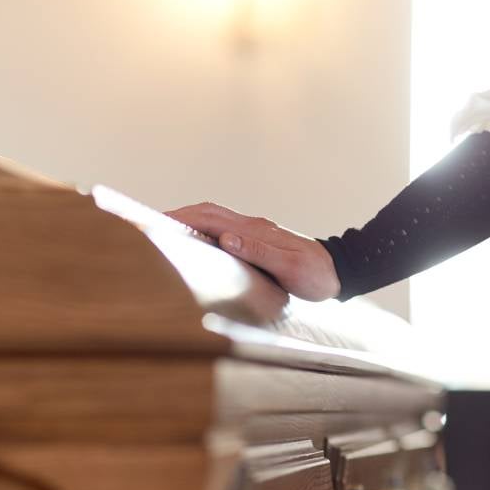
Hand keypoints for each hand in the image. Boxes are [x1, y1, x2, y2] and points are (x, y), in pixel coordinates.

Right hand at [166, 203, 340, 300]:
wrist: (341, 273)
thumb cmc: (317, 275)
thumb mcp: (290, 268)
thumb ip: (259, 252)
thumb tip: (225, 238)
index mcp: (255, 230)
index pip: (210, 217)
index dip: (181, 217)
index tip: (155, 221)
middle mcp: (253, 227)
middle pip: (207, 213)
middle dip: (178, 217)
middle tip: (148, 225)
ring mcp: (255, 233)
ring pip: (214, 220)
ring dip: (189, 222)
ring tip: (164, 233)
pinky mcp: (258, 242)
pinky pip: (224, 231)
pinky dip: (203, 233)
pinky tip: (194, 244)